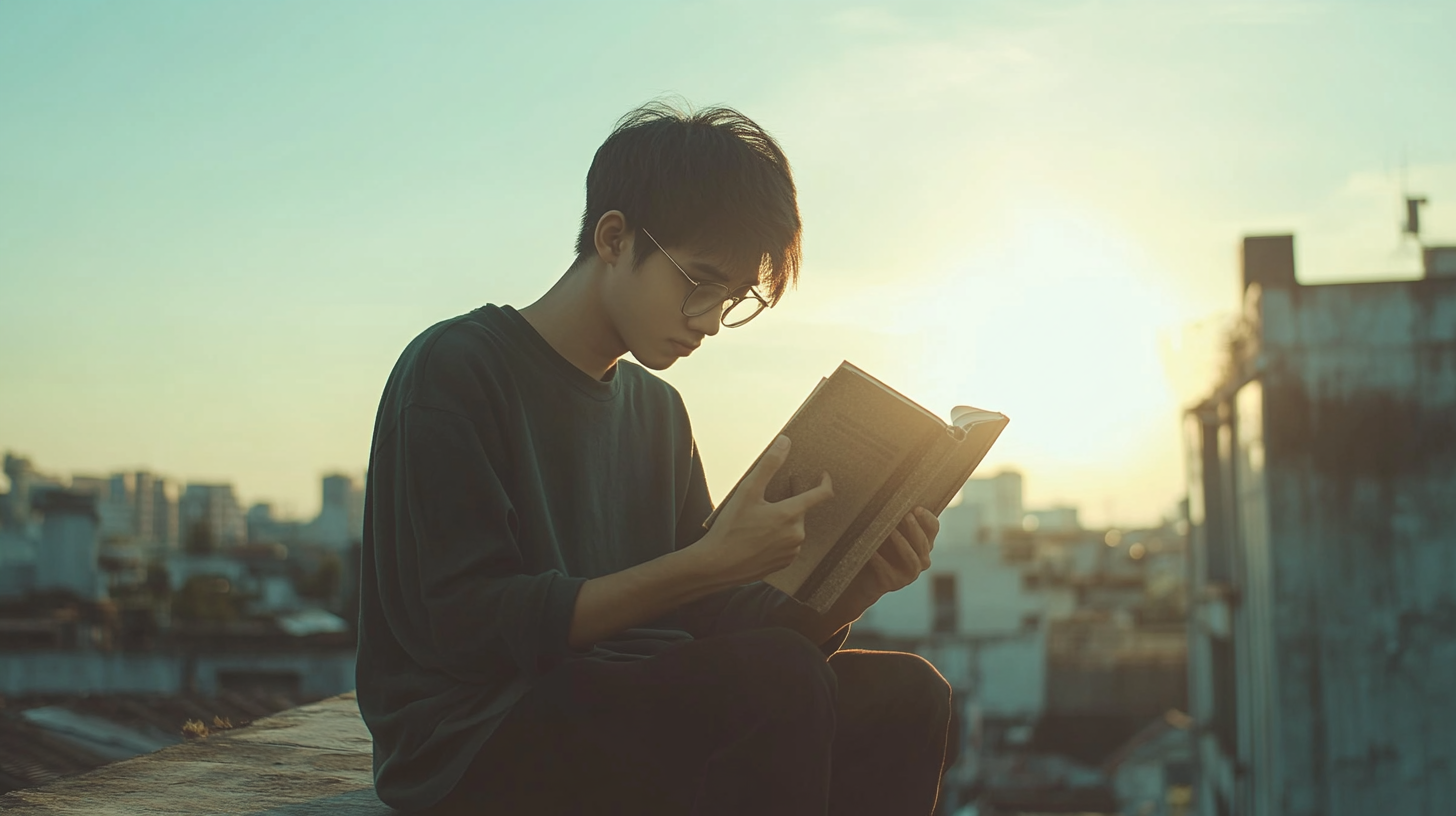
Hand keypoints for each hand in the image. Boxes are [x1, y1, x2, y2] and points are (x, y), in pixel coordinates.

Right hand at [693, 435, 834, 585]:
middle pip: (801, 510)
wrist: (717, 565)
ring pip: (793, 527)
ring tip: (762, 516)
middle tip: (774, 493)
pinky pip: (787, 544)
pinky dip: (779, 535)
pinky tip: (761, 533)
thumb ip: (769, 464)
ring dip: (784, 518)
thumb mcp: (748, 491)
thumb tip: (785, 442)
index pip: (821, 495)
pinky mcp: (783, 564)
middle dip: (791, 499)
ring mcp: (791, 552)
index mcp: (791, 515)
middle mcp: (796, 535)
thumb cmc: (730, 528)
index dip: (824, 482)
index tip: (822, 475)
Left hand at [847, 507, 939, 603]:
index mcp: (923, 542)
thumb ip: (895, 517)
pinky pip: (888, 571)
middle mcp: (921, 559)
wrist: (863, 575)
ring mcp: (909, 574)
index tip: (916, 508)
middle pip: (924, 543)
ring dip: (902, 544)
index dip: (927, 518)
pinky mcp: (894, 583)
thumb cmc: (878, 546)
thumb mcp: (888, 530)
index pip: (933, 528)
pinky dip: (879, 560)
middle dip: (915, 529)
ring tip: (890, 532)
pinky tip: (872, 551)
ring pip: (912, 559)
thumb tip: (892, 497)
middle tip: (905, 516)